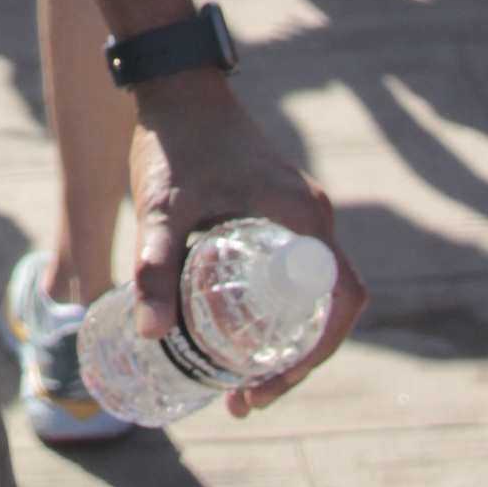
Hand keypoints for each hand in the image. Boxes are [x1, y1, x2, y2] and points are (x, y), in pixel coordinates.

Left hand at [128, 73, 365, 415]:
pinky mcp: (278, 214)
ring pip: (309, 294)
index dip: (315, 351)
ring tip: (239, 386)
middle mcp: (310, 218)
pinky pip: (292, 275)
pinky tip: (233, 336)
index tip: (269, 383)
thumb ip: (154, 265)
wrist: (173, 86)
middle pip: (326, 306)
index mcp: (302, 217)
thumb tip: (149, 334)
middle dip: (294, 361)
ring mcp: (297, 216)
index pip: (338, 297)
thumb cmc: (175, 141)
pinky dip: (273, 312)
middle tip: (245, 400)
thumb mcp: (162, 208)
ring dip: (284, 342)